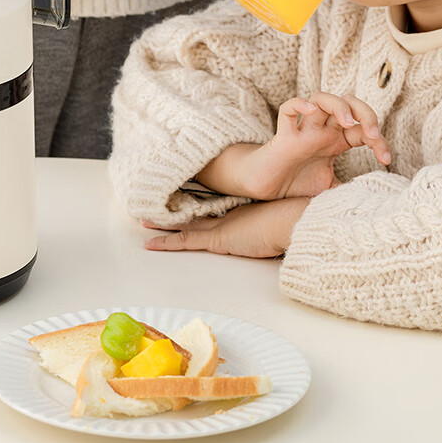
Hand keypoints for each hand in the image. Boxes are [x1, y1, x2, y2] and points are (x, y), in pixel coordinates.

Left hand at [141, 197, 308, 258]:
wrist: (297, 219)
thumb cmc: (298, 221)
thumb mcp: (287, 222)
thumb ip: (282, 225)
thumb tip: (293, 226)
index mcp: (245, 209)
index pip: (217, 207)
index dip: (200, 203)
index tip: (188, 199)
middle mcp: (230, 214)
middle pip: (197, 212)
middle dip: (177, 209)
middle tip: (158, 204)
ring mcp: (222, 225)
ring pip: (185, 224)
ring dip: (163, 224)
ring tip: (143, 221)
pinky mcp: (217, 238)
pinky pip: (185, 241)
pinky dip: (166, 242)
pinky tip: (149, 243)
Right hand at [262, 91, 390, 196]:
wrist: (265, 190)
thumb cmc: (296, 183)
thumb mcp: (331, 190)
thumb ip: (350, 191)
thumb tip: (375, 201)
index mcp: (335, 141)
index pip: (364, 129)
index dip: (380, 140)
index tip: (386, 160)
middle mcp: (322, 131)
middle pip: (348, 103)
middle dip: (366, 113)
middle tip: (372, 134)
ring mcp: (303, 131)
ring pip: (320, 98)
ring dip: (339, 106)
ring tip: (347, 122)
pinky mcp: (283, 137)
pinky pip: (287, 109)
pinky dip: (298, 104)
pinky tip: (310, 111)